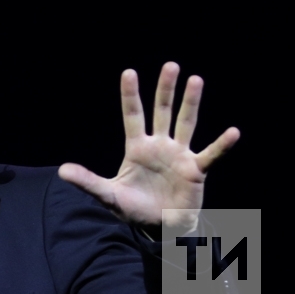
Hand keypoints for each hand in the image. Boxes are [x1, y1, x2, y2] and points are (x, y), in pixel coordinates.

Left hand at [58, 62, 239, 230]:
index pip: (133, 116)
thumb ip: (87, 181)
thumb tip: (62, 171)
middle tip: (170, 65)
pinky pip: (210, 154)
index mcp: (138, 149)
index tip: (128, 72)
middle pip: (162, 112)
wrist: (158, 228)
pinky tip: (233, 132)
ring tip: (195, 79)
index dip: (130, 95)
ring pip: (186, 123)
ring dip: (191, 102)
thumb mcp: (108, 195)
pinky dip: (221, 145)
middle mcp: (160, 146)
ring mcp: (179, 155)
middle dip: (165, 90)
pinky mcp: (195, 170)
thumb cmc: (133, 209)